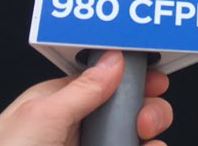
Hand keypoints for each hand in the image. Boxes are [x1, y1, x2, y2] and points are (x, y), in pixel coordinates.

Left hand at [0, 50, 171, 145]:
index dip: (132, 76)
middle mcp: (74, 128)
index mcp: (56, 104)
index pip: (103, 79)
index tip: (155, 79)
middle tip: (145, 120)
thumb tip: (113, 59)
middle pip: (125, 108)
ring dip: (149, 134)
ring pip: (132, 136)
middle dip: (146, 108)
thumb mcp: (42, 117)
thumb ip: (82, 89)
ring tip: (147, 139)